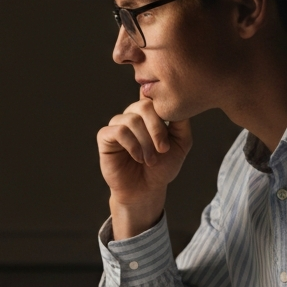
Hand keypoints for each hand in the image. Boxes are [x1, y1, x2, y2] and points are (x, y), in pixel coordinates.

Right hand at [97, 94, 191, 238]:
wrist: (146, 189)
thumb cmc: (163, 167)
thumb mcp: (181, 143)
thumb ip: (181, 121)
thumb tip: (176, 102)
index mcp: (150, 114)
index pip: (155, 97)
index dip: (165, 111)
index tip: (172, 134)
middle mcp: (133, 115)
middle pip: (144, 105)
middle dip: (157, 128)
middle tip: (163, 149)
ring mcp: (118, 124)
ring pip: (131, 120)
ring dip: (145, 142)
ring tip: (150, 160)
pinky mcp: (105, 137)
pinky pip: (118, 131)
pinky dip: (132, 145)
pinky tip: (138, 158)